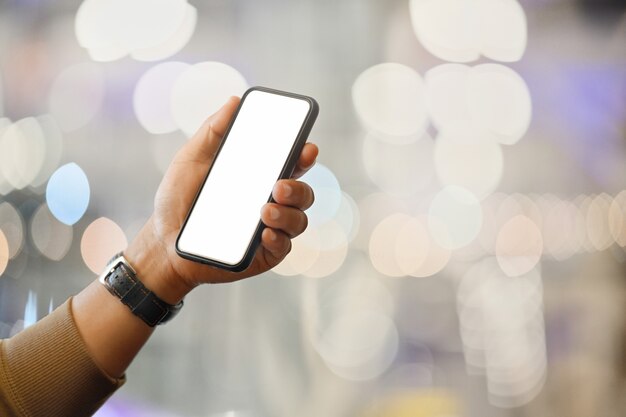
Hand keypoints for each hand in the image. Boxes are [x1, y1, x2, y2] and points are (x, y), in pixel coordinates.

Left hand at [125, 96, 318, 302]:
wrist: (163, 241)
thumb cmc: (179, 199)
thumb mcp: (191, 159)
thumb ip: (213, 131)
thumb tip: (234, 101)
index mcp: (259, 177)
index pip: (292, 163)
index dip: (305, 154)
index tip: (307, 148)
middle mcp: (271, 202)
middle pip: (303, 192)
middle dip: (299, 187)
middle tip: (279, 185)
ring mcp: (270, 229)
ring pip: (299, 220)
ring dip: (288, 214)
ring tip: (264, 211)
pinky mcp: (264, 254)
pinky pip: (284, 247)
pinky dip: (279, 239)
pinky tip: (264, 234)